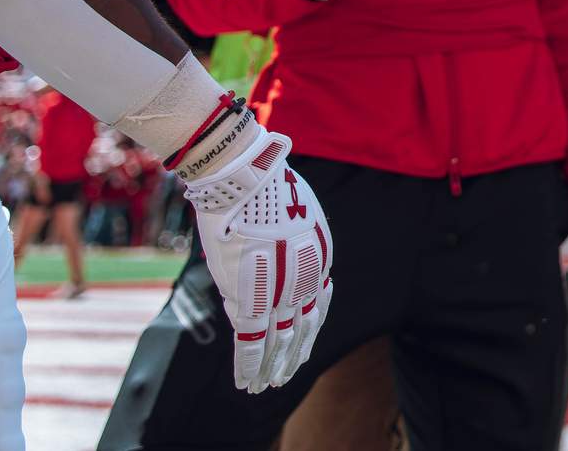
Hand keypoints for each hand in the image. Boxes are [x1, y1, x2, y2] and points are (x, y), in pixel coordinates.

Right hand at [175, 109, 332, 392]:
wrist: (249, 181)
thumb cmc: (267, 188)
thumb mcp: (294, 214)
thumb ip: (290, 241)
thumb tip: (278, 252)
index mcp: (319, 259)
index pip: (319, 301)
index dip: (311, 324)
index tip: (306, 340)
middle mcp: (306, 280)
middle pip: (303, 328)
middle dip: (294, 354)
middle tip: (287, 375)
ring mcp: (280, 293)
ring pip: (279, 342)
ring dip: (273, 367)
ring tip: (268, 386)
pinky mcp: (251, 301)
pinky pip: (251, 344)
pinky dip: (250, 367)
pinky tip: (248, 383)